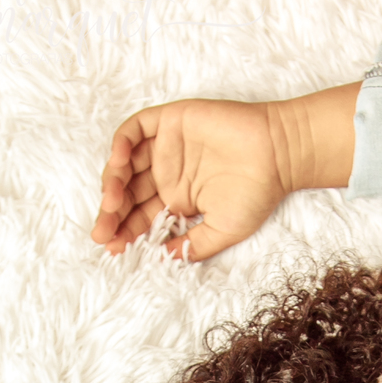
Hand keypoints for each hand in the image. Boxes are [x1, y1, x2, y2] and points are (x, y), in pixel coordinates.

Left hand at [92, 82, 359, 261]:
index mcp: (177, 200)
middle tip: (103, 230)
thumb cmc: (257, 192)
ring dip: (112, 182)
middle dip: (112, 213)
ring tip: (110, 202)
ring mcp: (166, 148)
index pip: (140, 217)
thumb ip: (191, 245)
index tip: (112, 248)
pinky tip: (117, 162)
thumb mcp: (223, 231)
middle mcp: (167, 174)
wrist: (278, 153)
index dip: (124, 232)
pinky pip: (136, 129)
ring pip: (126, 164)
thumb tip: (161, 260)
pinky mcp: (170, 122)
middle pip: (127, 193)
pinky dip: (122, 143)